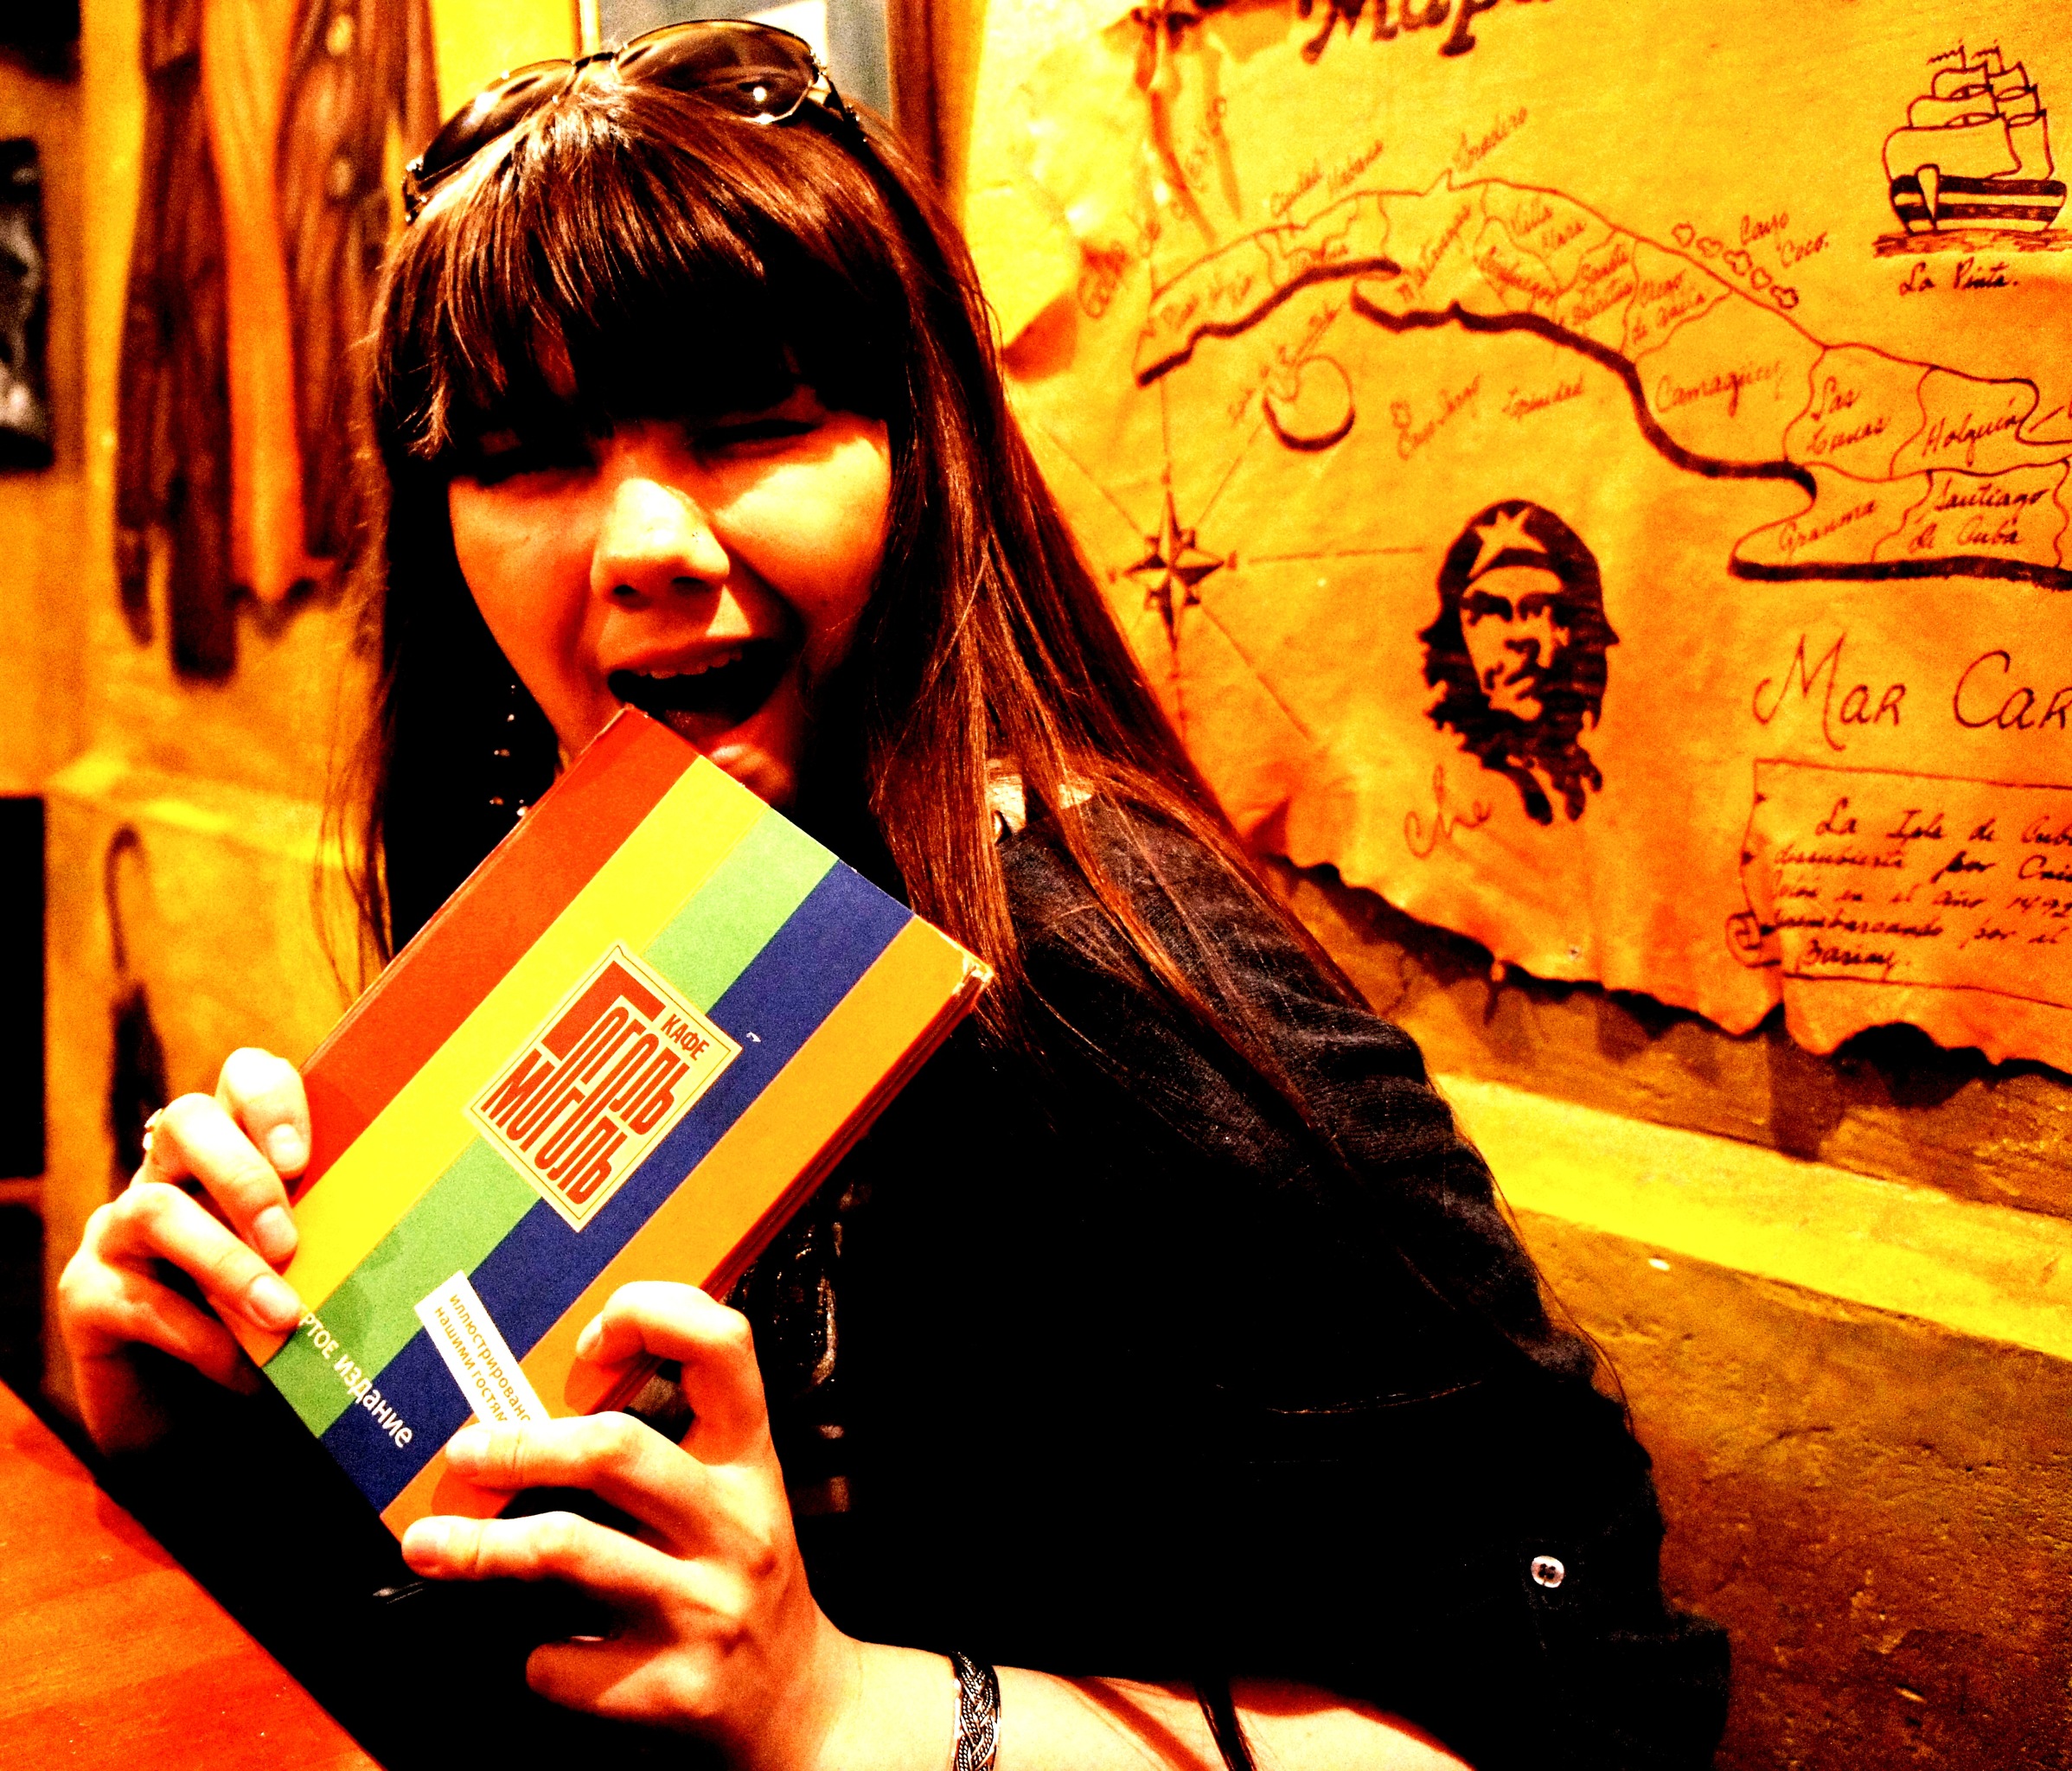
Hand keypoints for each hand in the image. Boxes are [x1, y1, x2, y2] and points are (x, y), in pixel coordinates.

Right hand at [58, 1048, 308, 1453]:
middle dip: (242, 1176)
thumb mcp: (309, 1265)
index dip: (270, 1100)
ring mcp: (118, 1229)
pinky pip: (137, 1301)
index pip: (243, 1077)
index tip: (304, 1158)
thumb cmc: (267, 1318)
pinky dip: (199, 1337)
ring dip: (225, 1263)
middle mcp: (169, 1172)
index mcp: (232, 1148)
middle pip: (186, 1121)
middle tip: (288, 1240)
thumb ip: (336, 1236)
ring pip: (153, 1209)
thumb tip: (410, 1242)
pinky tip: (244, 1370)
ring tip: (281, 1313)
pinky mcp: (87, 1295)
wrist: (185, 1408)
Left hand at [398, 1282, 863, 1769]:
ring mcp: (707, 1608)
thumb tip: (536, 1406)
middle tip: (465, 1453)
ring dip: (482, 1546)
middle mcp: (737, 1525)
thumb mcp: (732, 1496)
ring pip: (571, 1549)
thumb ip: (668, 1447)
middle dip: (521, 1445)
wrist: (802, 1706)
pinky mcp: (673, 1689)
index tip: (589, 1343)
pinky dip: (533, 1655)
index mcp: (751, 1462)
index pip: (724, 1346)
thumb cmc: (740, 1579)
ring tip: (429, 1545)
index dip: (652, 1315)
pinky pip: (564, 1660)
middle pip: (616, 1449)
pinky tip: (539, 1650)